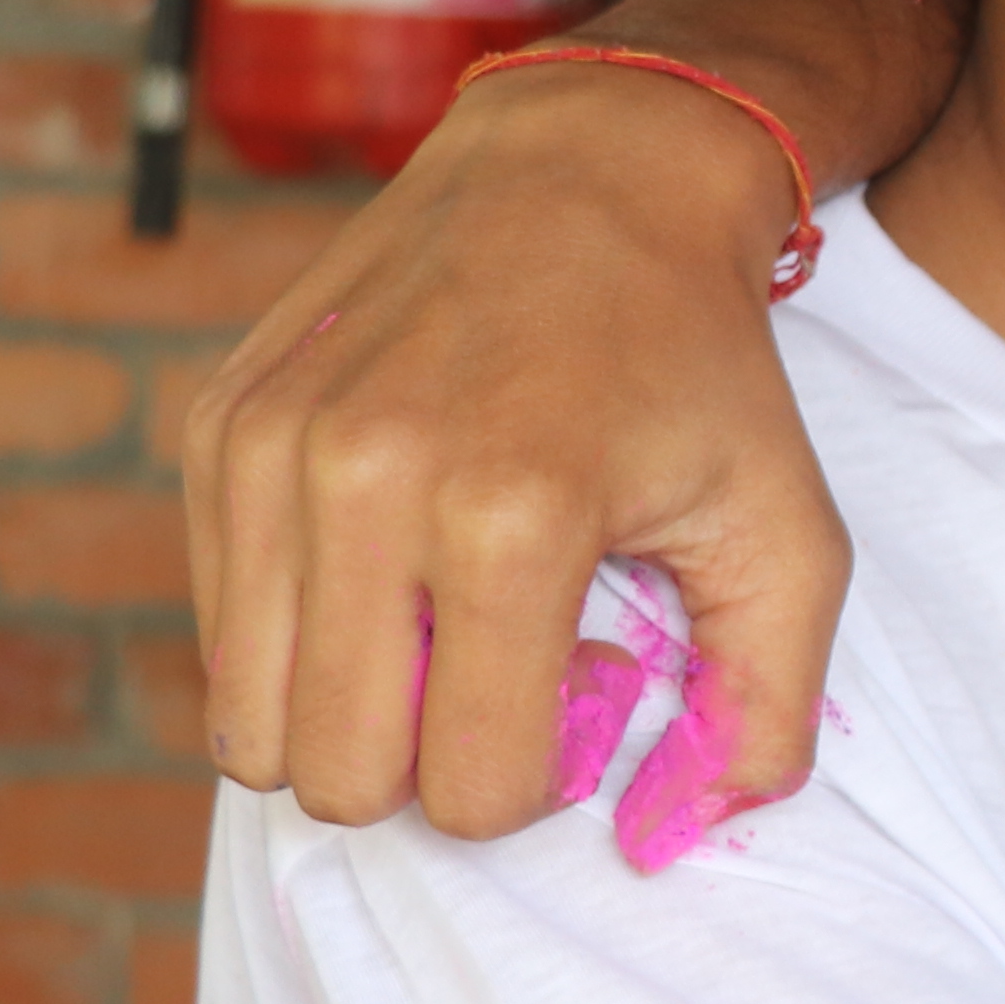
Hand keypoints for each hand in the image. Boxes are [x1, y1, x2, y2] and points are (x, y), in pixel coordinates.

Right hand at [188, 60, 855, 852]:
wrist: (590, 171)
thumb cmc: (699, 363)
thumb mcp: (786, 532)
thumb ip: (764, 709)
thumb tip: (677, 832)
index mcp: (509, 520)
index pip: (468, 791)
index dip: (537, 772)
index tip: (584, 670)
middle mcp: (364, 483)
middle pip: (337, 779)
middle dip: (425, 763)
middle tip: (500, 662)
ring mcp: (271, 450)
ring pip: (248, 724)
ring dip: (346, 711)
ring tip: (437, 618)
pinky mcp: (218, 425)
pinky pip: (219, 624)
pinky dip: (295, 630)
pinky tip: (386, 552)